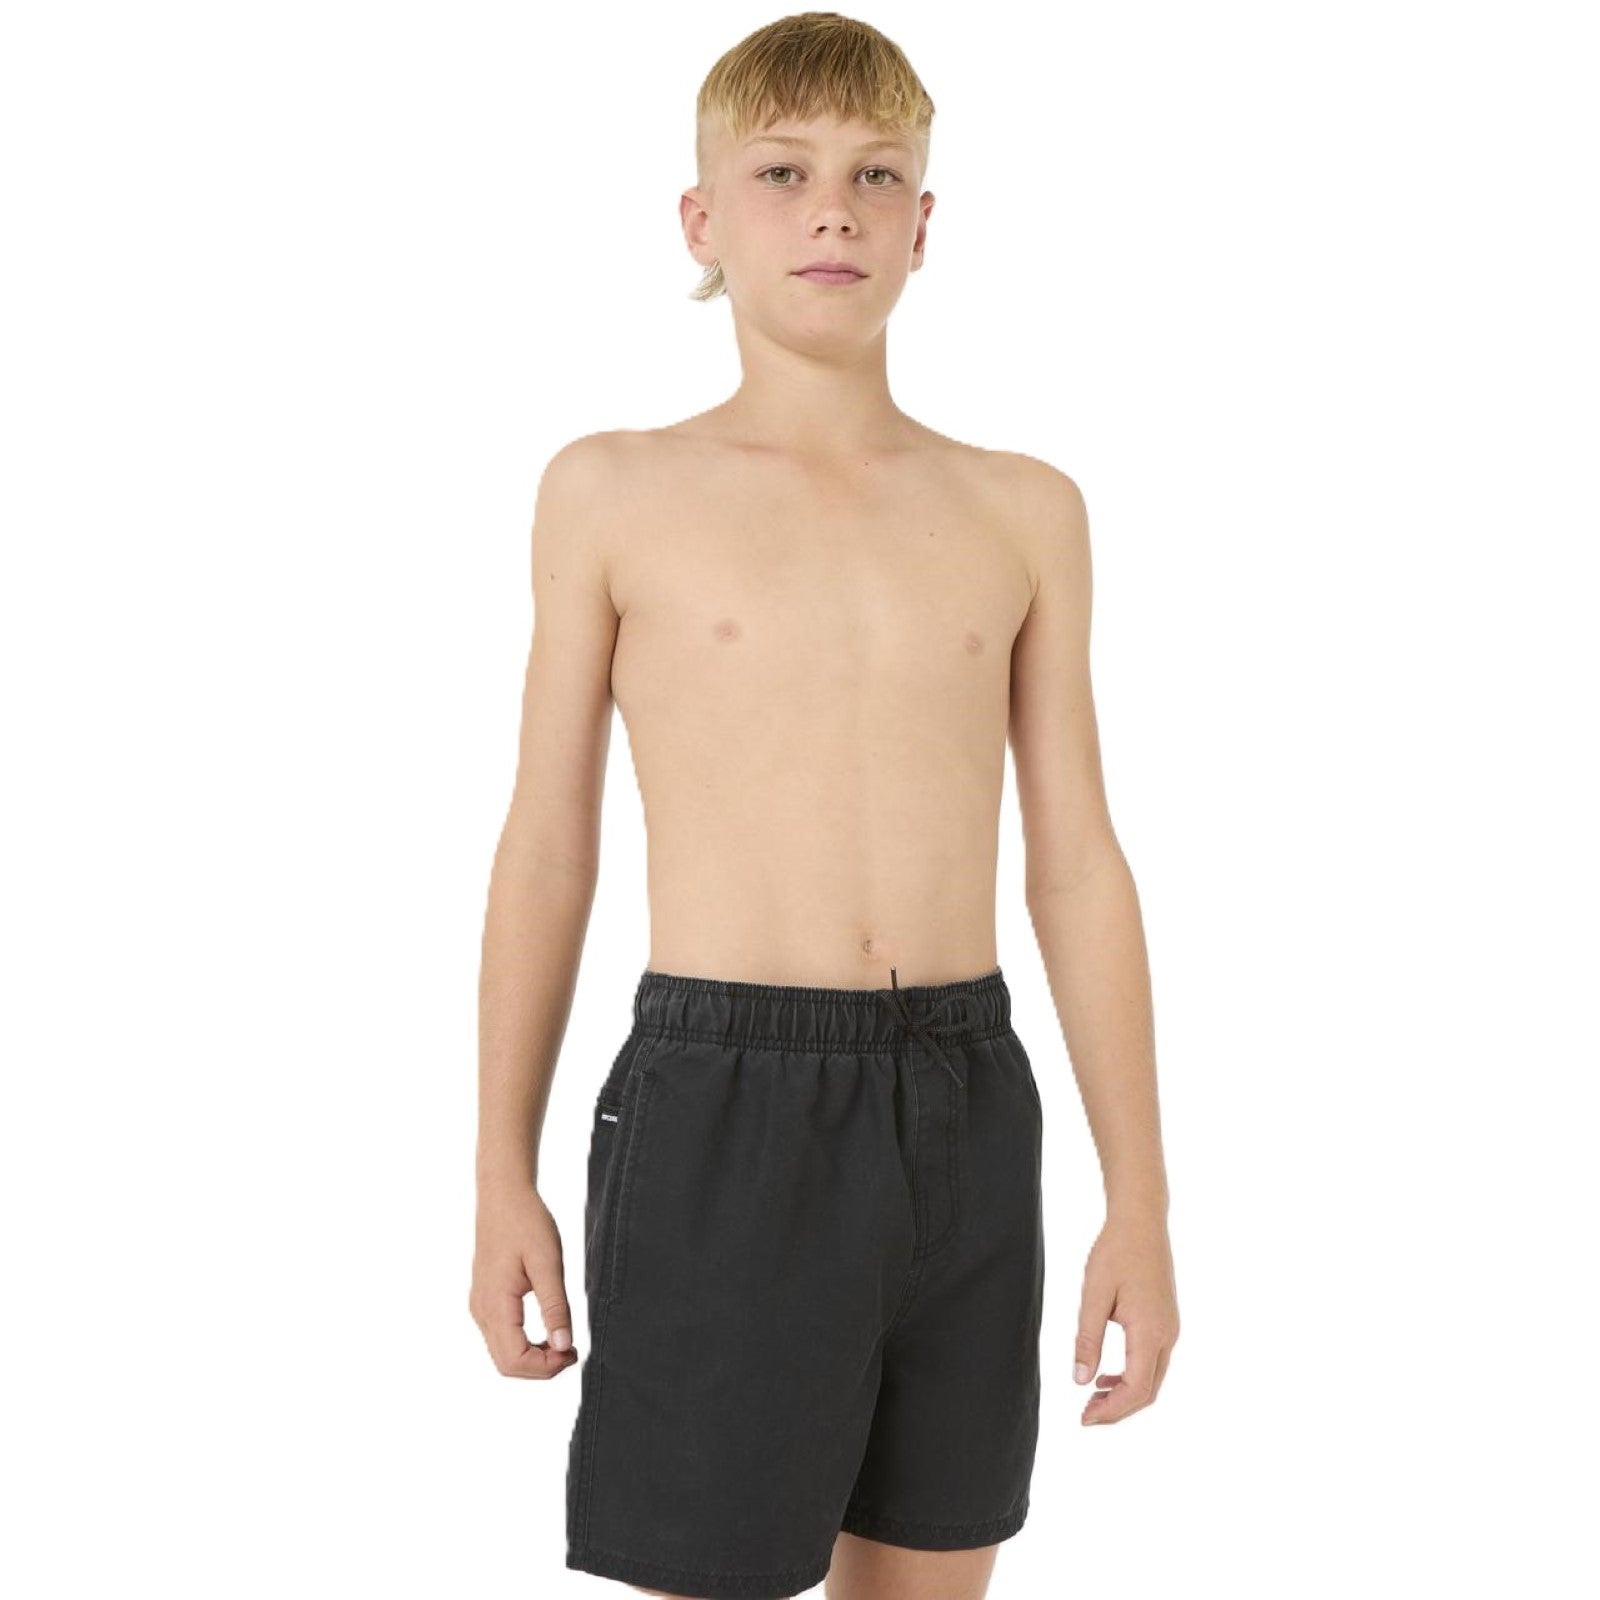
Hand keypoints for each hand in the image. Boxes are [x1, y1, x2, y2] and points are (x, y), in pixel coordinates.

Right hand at [469, 1179, 579, 1377]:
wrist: (503, 1197)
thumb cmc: (526, 1222)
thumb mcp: (548, 1262)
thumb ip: (555, 1307)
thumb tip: (562, 1346)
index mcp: (495, 1304)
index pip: (514, 1360)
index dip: (545, 1367)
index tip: (572, 1351)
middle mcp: (482, 1311)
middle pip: (506, 1364)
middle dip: (541, 1367)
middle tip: (571, 1351)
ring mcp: (480, 1307)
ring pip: (502, 1354)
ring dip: (533, 1358)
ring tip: (563, 1342)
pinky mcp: (485, 1301)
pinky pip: (501, 1337)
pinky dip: (523, 1345)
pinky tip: (546, 1331)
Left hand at [1074, 1210, 1178, 1423]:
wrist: (1141, 1221)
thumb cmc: (1115, 1252)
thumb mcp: (1093, 1294)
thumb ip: (1087, 1339)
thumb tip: (1080, 1380)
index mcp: (1150, 1332)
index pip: (1135, 1390)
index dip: (1111, 1411)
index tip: (1083, 1419)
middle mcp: (1167, 1335)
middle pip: (1148, 1391)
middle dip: (1118, 1410)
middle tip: (1085, 1415)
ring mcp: (1170, 1329)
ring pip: (1152, 1378)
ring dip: (1125, 1395)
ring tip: (1092, 1398)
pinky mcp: (1166, 1321)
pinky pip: (1153, 1361)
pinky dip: (1132, 1377)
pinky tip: (1107, 1375)